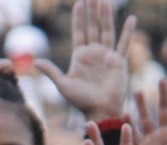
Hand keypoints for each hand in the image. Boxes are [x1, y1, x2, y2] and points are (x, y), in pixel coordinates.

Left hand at [35, 0, 134, 119]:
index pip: (79, 31)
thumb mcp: (63, 86)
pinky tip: (131, 19)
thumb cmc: (81, 101)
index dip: (79, 17)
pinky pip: (124, 43)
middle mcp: (94, 53)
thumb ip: (52, 72)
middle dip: (92, 11)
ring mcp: (107, 56)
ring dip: (106, 16)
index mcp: (80, 56)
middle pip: (93, 26)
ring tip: (106, 1)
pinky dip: (128, 32)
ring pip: (107, 30)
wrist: (100, 111)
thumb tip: (35, 62)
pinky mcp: (118, 61)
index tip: (79, 2)